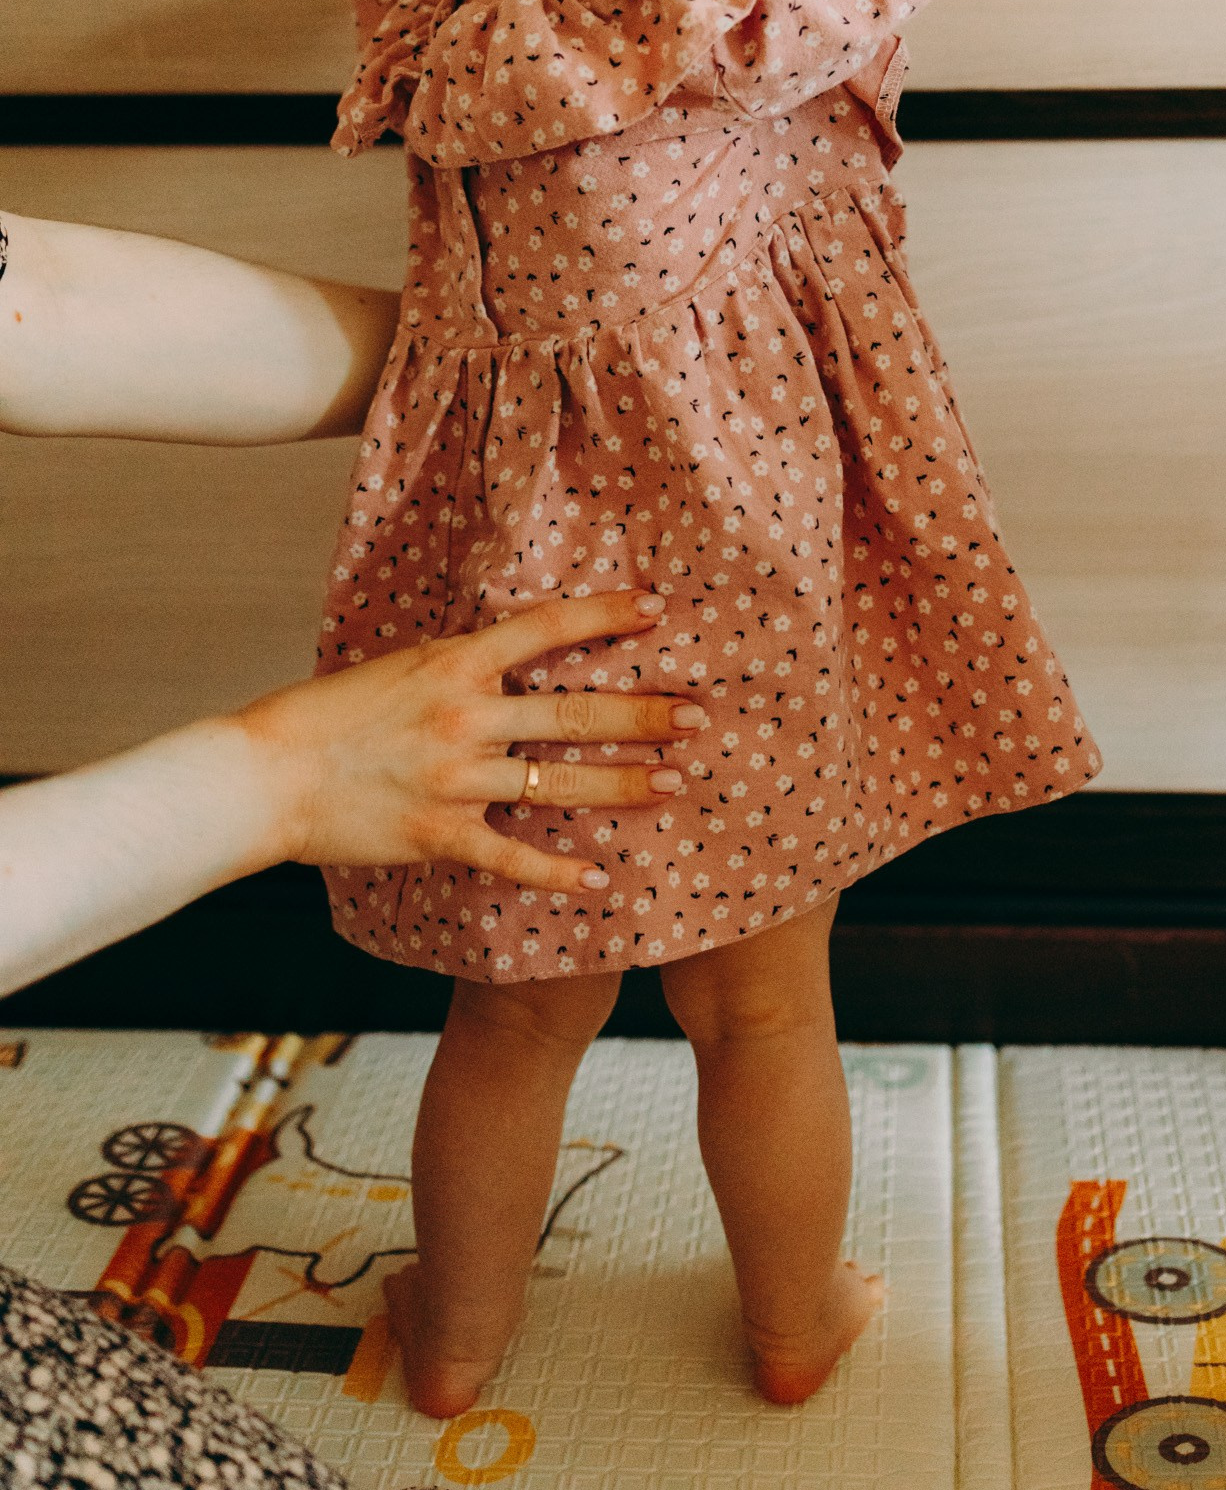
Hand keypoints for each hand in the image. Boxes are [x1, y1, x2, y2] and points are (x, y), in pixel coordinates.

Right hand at [237, 591, 704, 895]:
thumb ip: (456, 669)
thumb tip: (505, 661)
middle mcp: (465, 715)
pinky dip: (559, 870)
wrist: (261, 775)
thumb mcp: (396, 668)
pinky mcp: (440, 833)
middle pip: (577, 712)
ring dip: (625, 784)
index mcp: (453, 663)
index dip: (607, 616)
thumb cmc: (323, 717)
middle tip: (700, 716)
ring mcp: (457, 778)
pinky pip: (515, 853)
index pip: (547, 628)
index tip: (659, 610)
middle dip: (646, 715)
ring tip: (675, 782)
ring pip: (561, 780)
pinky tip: (598, 878)